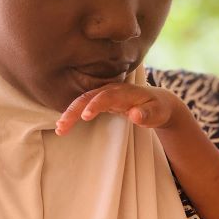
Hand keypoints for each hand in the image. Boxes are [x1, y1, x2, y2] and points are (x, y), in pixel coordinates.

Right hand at [55, 83, 179, 134]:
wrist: (158, 101)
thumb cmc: (158, 108)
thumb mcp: (157, 113)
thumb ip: (147, 114)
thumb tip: (135, 115)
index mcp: (124, 92)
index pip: (106, 96)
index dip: (95, 105)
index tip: (85, 116)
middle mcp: (111, 90)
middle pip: (89, 97)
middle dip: (74, 110)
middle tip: (63, 125)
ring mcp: (105, 95)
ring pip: (83, 101)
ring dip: (70, 113)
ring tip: (60, 128)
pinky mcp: (101, 101)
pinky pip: (84, 105)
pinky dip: (73, 114)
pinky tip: (63, 125)